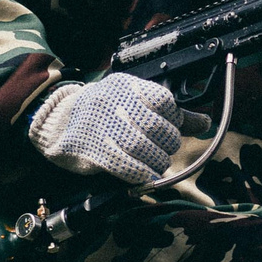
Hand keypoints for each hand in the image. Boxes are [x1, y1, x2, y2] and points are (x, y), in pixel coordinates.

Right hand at [27, 74, 210, 184]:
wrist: (56, 121)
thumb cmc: (102, 111)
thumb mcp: (133, 102)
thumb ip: (170, 113)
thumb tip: (205, 123)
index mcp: (127, 86)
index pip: (164, 101)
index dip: (173, 119)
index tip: (169, 128)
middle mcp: (115, 103)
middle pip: (157, 128)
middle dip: (167, 144)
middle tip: (164, 150)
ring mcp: (102, 127)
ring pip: (144, 149)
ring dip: (156, 162)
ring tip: (155, 163)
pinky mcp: (93, 150)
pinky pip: (126, 166)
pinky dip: (140, 173)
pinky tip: (142, 174)